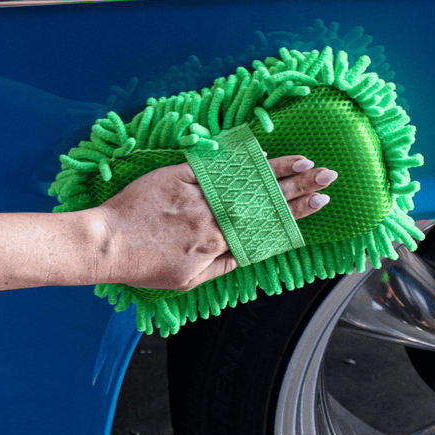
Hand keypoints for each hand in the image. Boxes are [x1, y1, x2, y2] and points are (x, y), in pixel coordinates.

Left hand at [93, 155, 336, 290]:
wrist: (106, 243)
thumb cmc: (144, 265)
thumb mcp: (188, 280)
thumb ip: (223, 265)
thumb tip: (248, 252)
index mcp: (218, 242)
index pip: (266, 223)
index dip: (296, 211)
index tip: (320, 201)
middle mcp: (213, 217)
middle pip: (264, 199)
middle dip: (300, 186)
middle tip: (328, 175)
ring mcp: (196, 195)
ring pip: (243, 182)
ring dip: (276, 171)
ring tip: (305, 162)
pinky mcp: (179, 177)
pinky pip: (213, 167)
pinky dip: (237, 160)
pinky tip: (259, 153)